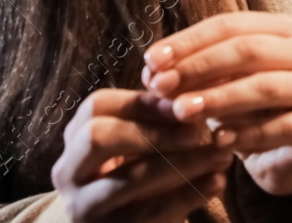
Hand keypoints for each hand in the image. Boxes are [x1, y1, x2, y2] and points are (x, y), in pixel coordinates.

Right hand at [51, 88, 233, 221]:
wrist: (116, 222)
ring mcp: (83, 207)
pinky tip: (217, 182)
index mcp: (75, 137)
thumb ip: (154, 113)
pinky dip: (187, 196)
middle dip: (154, 132)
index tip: (186, 101)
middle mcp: (69, 171)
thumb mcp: (136, 138)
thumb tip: (192, 83)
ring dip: (182, 164)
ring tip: (222, 155)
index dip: (144, 102)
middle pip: (99, 138)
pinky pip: (148, 214)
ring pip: (128, 180)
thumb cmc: (135, 167)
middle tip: (198, 131)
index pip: (98, 106)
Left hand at [142, 11, 291, 196]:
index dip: (189, 41)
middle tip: (162, 88)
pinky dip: (247, 134)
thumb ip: (194, 75)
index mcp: (283, 30)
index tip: (151, 61)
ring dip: (219, 98)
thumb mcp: (223, 86)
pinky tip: (219, 141)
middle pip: (248, 50)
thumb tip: (152, 71)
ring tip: (183, 112)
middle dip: (200, 67)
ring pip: (266, 86)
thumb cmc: (254, 113)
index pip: (231, 25)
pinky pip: (284, 127)